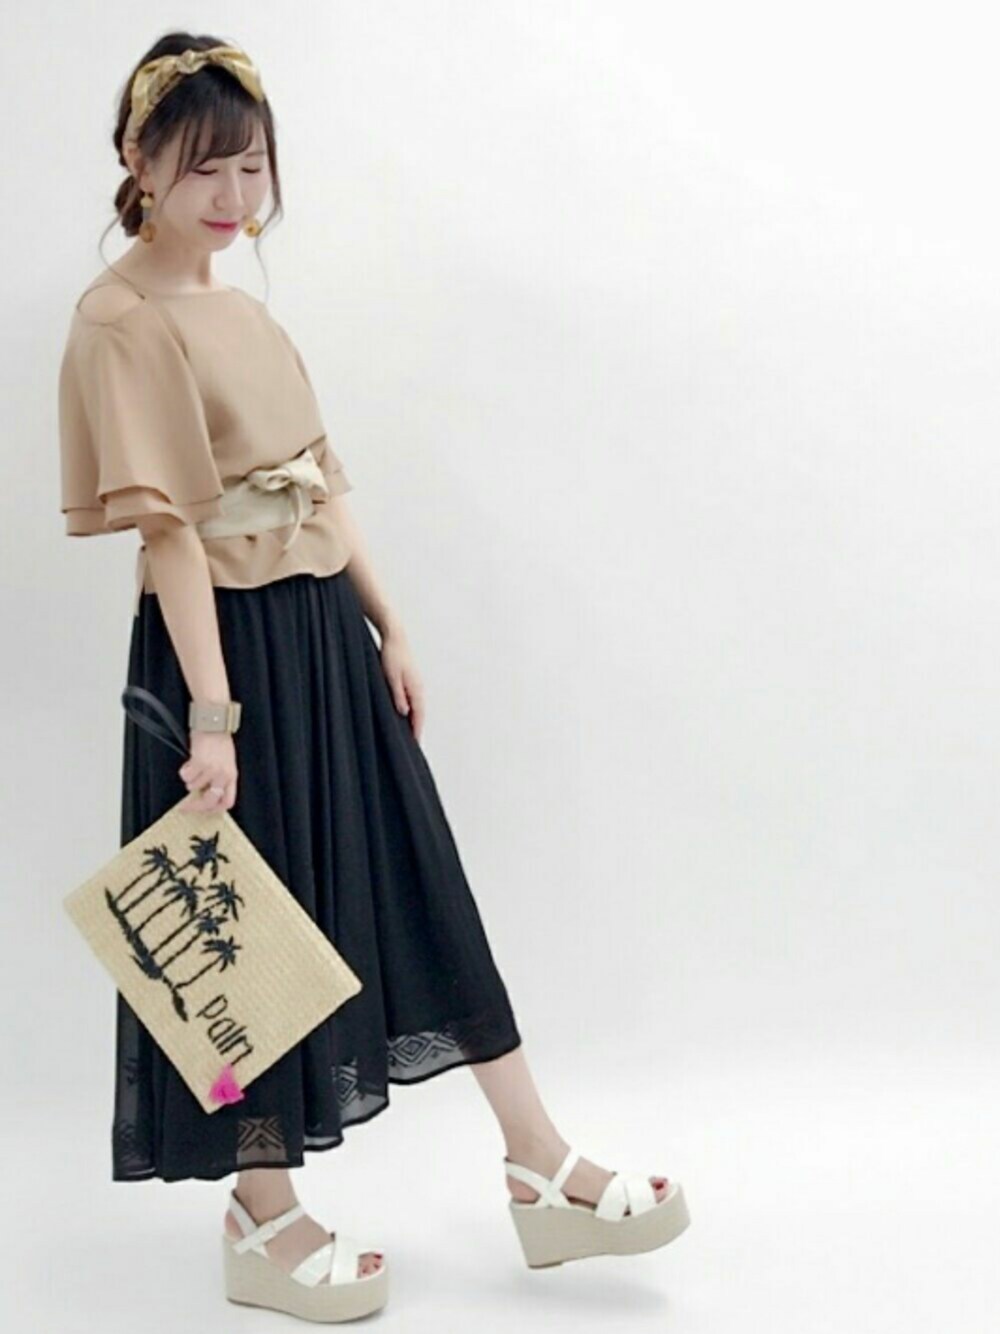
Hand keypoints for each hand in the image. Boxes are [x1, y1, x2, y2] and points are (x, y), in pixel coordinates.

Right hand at [179, 729, 238, 810]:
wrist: (214, 723)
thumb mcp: (226, 762)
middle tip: (184, 806)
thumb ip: (219, 779)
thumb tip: (205, 795)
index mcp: (232, 775)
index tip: (204, 810)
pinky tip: (191, 760)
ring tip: (195, 764)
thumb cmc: (219, 741)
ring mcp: (211, 770)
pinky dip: (184, 770)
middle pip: (209, 801)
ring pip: (193, 786)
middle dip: (195, 806)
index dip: (214, 810)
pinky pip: (186, 776)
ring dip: (190, 778)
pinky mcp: (199, 763)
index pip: (227, 801)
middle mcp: (223, 775)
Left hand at [379, 625, 424, 741]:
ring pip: (416, 707)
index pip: (418, 716)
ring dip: (413, 720)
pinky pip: (413, 700)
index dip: (416, 731)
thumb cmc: (391, 655)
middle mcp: (419, 688)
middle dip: (416, 729)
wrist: (395, 636)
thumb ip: (398, 695)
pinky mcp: (410, 680)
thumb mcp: (391, 677)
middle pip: (419, 714)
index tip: (415, 745)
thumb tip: (404, 713)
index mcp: (416, 689)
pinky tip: (403, 714)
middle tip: (413, 745)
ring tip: (409, 734)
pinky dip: (411, 710)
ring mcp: (416, 684)